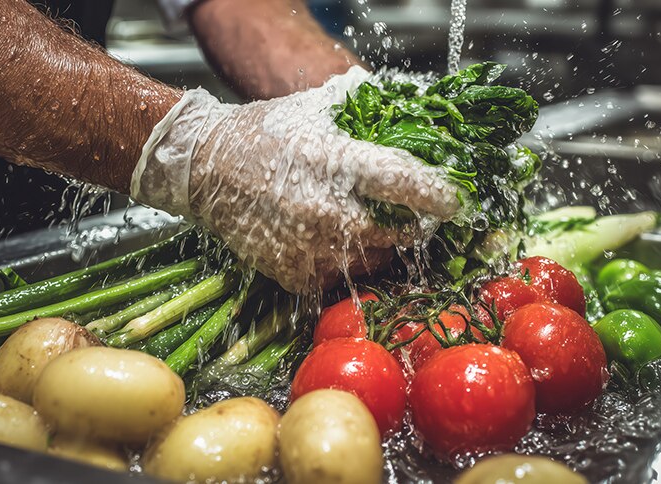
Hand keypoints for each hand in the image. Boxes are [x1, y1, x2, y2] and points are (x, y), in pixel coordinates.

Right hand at [132, 67, 459, 291]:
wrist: (203, 168)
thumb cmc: (263, 133)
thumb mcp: (315, 111)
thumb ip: (364, 118)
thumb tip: (413, 115)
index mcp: (335, 161)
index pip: (404, 183)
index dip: (438, 195)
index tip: (457, 202)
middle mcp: (325, 209)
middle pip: (397, 233)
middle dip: (414, 229)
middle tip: (417, 221)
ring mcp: (308, 247)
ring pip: (373, 263)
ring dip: (383, 250)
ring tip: (375, 232)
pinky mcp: (293, 273)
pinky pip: (339, 280)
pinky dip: (347, 267)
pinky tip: (339, 246)